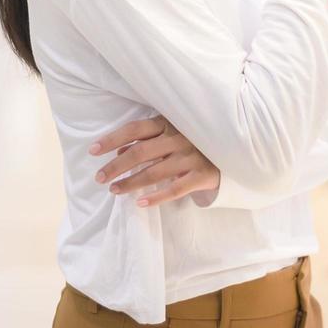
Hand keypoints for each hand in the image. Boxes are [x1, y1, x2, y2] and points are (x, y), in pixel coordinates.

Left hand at [89, 116, 220, 206]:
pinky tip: (140, 203)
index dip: (112, 140)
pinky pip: (174, 189)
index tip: (93, 151)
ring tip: (114, 191)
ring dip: (130, 183)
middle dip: (116, 167)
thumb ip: (148, 142)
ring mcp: (191, 157)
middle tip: (100, 178)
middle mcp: (179, 138)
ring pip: (154, 173)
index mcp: (169, 123)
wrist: (234, 151)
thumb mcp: (172, 134)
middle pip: (139, 152)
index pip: (134, 129)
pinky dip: (155, 197)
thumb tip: (118, 153)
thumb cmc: (195, 141)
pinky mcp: (201, 175)